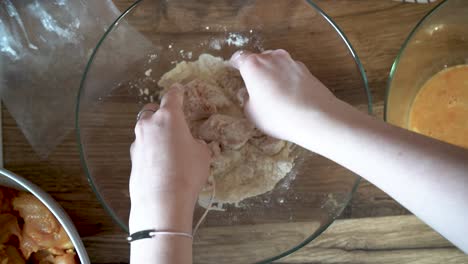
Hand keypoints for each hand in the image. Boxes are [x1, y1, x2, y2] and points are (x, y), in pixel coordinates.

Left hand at [129, 85, 210, 231]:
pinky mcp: (132, 158)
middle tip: (171, 121)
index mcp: (169, 117)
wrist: (161, 200)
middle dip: (160, 112)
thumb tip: (193, 144)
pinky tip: (159, 162)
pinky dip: (150, 148)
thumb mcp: (203, 155)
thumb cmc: (187, 171)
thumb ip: (198, 144)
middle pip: (152, 110)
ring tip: (166, 145)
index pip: (172, 96)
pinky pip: (142, 146)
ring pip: (144, 129)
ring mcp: (138, 141)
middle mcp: (149, 125)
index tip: (179, 89)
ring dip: (154, 131)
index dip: (177, 91)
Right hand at [230, 50, 339, 144]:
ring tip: (274, 92)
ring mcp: (291, 61)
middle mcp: (272, 57)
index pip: (239, 57)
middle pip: (259, 58)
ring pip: (276, 63)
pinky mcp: (306, 69)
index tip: (234, 71)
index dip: (235, 64)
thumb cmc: (277, 116)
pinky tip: (290, 95)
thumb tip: (249, 93)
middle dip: (255, 69)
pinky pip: (290, 71)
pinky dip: (287, 78)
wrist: (315, 118)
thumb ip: (247, 99)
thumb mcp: (251, 113)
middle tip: (255, 86)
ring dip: (272, 73)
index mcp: (253, 65)